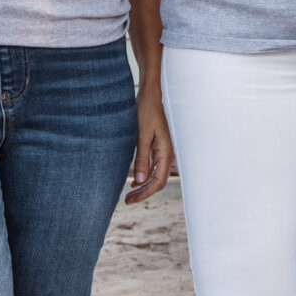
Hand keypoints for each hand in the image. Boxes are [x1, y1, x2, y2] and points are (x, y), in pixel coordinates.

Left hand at [126, 84, 173, 203]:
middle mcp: (168, 154)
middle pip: (158, 181)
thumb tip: (140, 181)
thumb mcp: (142, 135)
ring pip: (156, 174)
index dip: (145, 193)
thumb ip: (142, 158)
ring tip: (129, 193)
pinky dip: (145, 175)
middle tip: (127, 200)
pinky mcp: (159, 146)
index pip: (158, 182)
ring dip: (144, 185)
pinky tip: (136, 180)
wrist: (152, 94)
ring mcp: (164, 150)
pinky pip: (154, 166)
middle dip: (143, 192)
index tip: (130, 199)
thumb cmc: (147, 111)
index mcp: (166, 152)